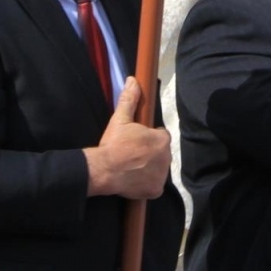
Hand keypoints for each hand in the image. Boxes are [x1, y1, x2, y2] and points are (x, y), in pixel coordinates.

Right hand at [85, 79, 170, 199]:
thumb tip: (133, 80)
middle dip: (150, 153)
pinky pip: (154, 185)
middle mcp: (167, 157)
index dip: (149, 138)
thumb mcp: (120, 119)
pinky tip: (134, 179)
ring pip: (158, 168)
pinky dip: (147, 183)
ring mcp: (162, 175)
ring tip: (132, 166)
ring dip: (150, 167)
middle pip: (161, 153)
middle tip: (132, 154)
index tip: (136, 141)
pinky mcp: (155, 190)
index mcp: (162, 140)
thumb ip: (130, 99)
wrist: (104, 169)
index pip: (161, 136)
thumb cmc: (114, 144)